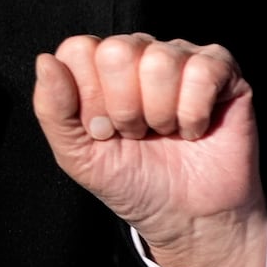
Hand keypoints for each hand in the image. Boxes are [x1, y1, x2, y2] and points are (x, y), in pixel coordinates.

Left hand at [32, 33, 266, 266]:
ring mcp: (179, 56)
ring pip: (160, 61)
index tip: (102, 131)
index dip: (89, 98)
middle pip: (117, 51)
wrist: (188, 217)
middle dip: (124, 108)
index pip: (79, 50)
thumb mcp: (77, 154)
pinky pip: (203, 70)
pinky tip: (193, 129)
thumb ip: (52, 108)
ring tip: (164, 132)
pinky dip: (194, 113)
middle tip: (135, 133)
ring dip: (160, 113)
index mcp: (97, 65)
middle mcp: (137, 51)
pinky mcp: (220, 69)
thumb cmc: (131, 181)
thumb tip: (45, 60)